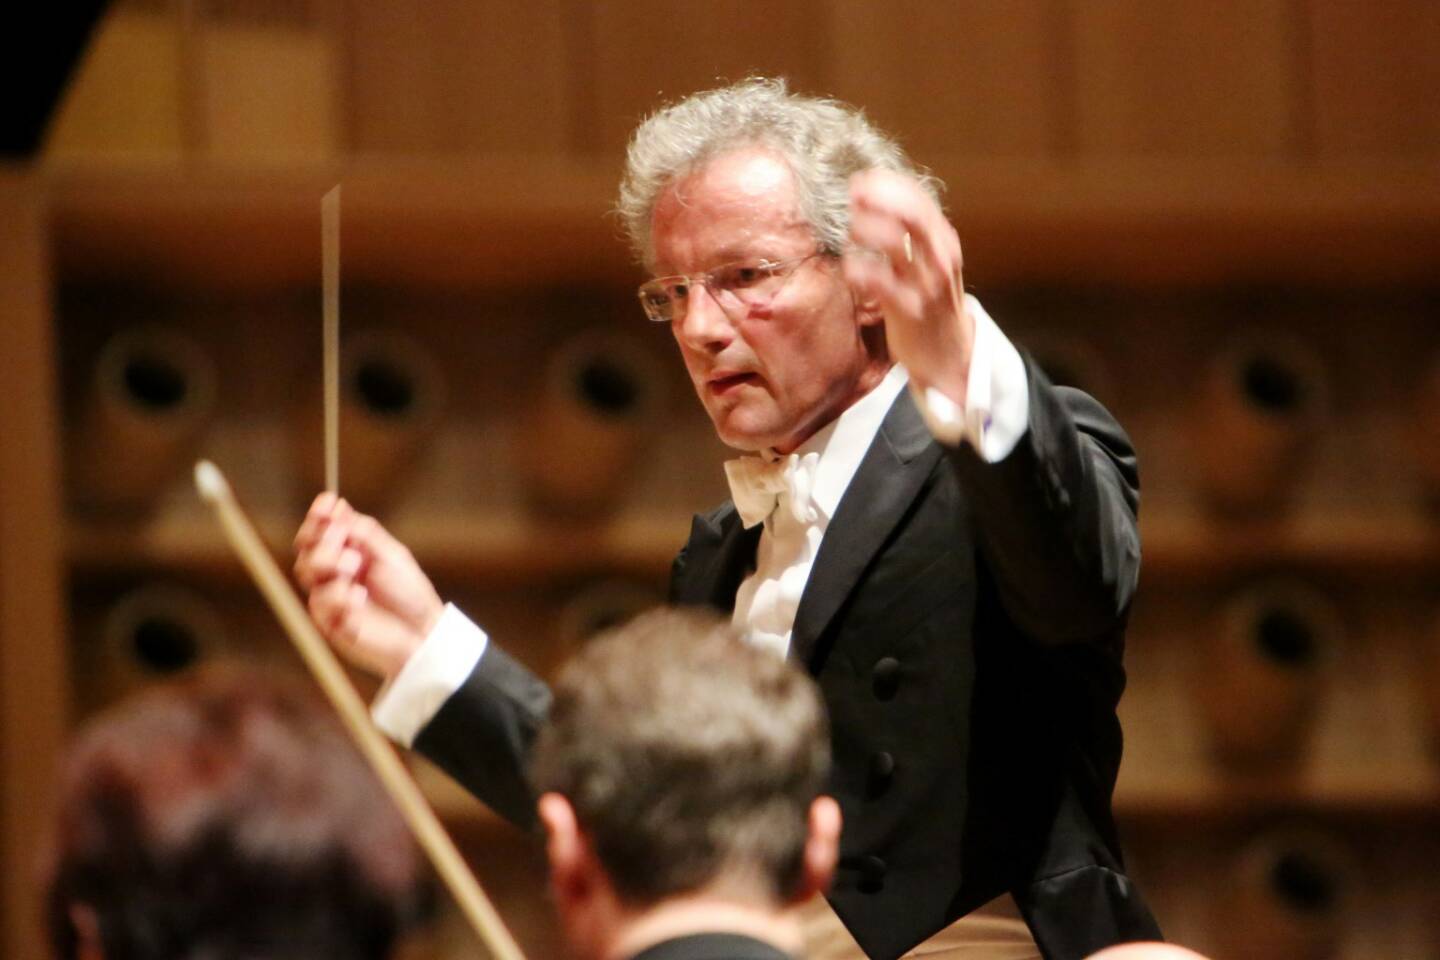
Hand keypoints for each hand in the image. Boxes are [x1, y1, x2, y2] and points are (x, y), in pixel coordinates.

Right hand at [293, 493, 442, 678]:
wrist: (422, 631)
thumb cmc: (409, 592)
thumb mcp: (391, 554)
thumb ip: (364, 532)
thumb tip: (338, 507)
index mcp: (348, 551)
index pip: (319, 530)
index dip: (318, 516)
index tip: (326, 504)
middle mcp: (333, 571)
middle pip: (305, 548)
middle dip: (322, 540)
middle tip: (347, 543)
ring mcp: (328, 595)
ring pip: (305, 570)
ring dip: (329, 562)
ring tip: (356, 567)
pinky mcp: (328, 620)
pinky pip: (320, 601)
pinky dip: (340, 594)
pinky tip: (360, 596)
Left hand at [844, 169, 974, 403]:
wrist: (949, 354)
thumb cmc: (931, 304)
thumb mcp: (930, 263)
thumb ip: (912, 237)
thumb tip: (877, 204)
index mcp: (944, 243)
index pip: (920, 201)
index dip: (890, 185)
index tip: (862, 180)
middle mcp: (940, 259)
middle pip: (912, 215)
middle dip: (880, 199)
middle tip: (853, 195)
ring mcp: (927, 284)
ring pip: (897, 244)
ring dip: (868, 230)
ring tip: (851, 232)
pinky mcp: (911, 310)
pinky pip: (882, 284)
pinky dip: (862, 271)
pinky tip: (850, 268)